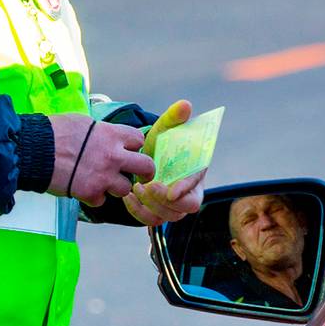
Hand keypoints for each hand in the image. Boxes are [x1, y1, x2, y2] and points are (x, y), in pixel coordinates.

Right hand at [47, 114, 155, 206]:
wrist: (34, 150)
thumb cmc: (55, 132)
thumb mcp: (84, 123)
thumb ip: (102, 132)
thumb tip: (108, 136)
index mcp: (112, 135)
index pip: (139, 140)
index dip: (134, 146)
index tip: (129, 150)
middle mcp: (113, 156)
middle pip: (146, 167)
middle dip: (145, 173)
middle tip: (140, 176)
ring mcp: (103, 177)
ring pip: (125, 189)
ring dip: (115, 187)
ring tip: (101, 181)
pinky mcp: (90, 193)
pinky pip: (101, 200)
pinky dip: (94, 197)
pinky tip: (83, 188)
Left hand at [126, 100, 206, 225]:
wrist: (146, 156)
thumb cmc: (161, 144)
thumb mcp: (165, 129)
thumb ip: (174, 118)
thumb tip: (185, 104)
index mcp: (196, 171)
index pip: (196, 185)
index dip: (185, 188)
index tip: (170, 190)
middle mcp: (190, 192)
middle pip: (186, 207)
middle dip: (165, 201)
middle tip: (147, 187)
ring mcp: (174, 206)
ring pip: (168, 217)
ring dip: (151, 206)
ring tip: (134, 188)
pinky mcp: (159, 213)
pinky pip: (152, 221)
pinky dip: (138, 212)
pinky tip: (128, 196)